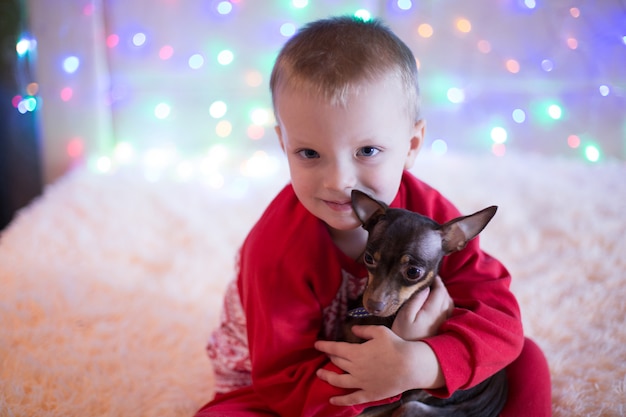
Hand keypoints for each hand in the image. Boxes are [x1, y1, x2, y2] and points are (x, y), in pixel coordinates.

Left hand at [314, 326, 442, 405]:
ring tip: (320, 374)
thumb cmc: (396, 346)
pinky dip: (340, 400)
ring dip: (327, 377)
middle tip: (327, 355)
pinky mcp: (369, 393)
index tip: (317, 344)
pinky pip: (352, 398)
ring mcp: (361, 382)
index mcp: (356, 352)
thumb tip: (352, 330)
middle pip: (337, 362)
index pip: (335, 349)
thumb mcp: (379, 331)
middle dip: (330, 358)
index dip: (324, 346)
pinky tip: (332, 400)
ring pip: (338, 381)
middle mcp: (355, 368)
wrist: (411, 366)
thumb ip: (364, 330)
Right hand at [392, 275, 453, 340]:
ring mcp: (444, 323)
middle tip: (430, 281)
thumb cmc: (403, 335)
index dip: (437, 280)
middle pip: (446, 296)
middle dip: (440, 286)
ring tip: (434, 290)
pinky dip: (446, 304)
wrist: (410, 358)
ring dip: (444, 295)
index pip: (441, 290)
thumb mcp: (404, 316)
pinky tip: (438, 304)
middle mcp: (442, 316)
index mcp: (433, 310)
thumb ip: (416, 300)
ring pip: (450, 304)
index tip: (430, 274)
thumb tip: (426, 287)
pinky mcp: (442, 329)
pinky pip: (449, 312)